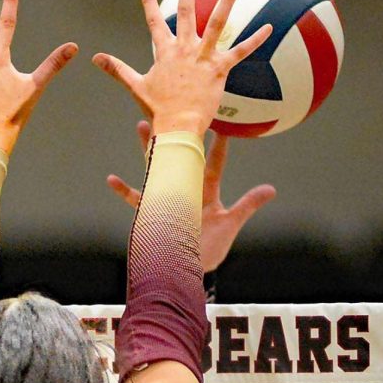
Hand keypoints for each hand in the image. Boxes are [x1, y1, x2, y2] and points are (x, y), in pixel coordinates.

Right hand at [93, 0, 271, 136]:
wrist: (177, 126)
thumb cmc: (158, 109)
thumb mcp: (136, 86)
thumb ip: (117, 69)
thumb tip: (94, 58)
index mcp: (165, 52)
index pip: (154, 22)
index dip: (148, 3)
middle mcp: (185, 48)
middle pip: (186, 10)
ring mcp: (203, 57)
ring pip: (217, 22)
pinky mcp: (220, 69)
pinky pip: (241, 51)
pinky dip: (256, 39)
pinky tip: (269, 27)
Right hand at [108, 121, 275, 272]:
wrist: (188, 271)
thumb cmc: (210, 250)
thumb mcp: (230, 225)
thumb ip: (247, 205)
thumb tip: (270, 189)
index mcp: (206, 192)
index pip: (213, 163)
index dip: (218, 144)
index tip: (220, 122)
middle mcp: (186, 191)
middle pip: (181, 157)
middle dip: (178, 135)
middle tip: (175, 111)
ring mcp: (168, 200)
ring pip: (157, 168)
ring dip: (149, 149)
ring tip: (141, 126)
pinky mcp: (152, 213)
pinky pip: (136, 200)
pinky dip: (124, 191)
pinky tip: (112, 179)